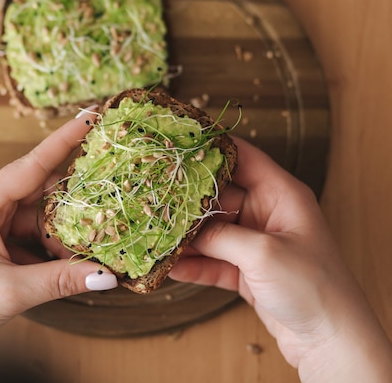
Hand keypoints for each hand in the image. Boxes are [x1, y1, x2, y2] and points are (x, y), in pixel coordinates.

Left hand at [0, 110, 117, 382]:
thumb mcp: (11, 292)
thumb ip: (61, 279)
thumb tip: (107, 274)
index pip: (34, 163)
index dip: (66, 139)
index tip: (92, 117)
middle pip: (40, 193)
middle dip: (71, 211)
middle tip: (102, 223)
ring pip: (35, 218)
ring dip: (58, 238)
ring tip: (81, 260)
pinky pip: (24, 235)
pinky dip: (43, 250)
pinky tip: (60, 268)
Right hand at [169, 138, 391, 381]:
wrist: (329, 339)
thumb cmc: (313, 286)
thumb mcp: (263, 253)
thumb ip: (220, 236)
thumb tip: (185, 229)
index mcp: (281, 195)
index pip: (242, 157)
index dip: (211, 148)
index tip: (177, 145)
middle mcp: (267, 213)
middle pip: (219, 195)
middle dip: (188, 200)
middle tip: (154, 196)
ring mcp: (255, 243)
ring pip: (211, 231)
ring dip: (186, 236)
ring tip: (155, 233)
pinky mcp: (246, 270)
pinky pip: (212, 260)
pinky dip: (192, 263)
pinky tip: (168, 265)